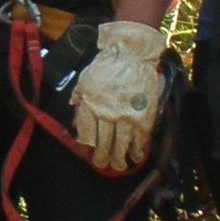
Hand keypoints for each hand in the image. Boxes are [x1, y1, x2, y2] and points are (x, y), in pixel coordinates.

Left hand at [68, 18, 167, 173]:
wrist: (131, 54)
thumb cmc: (105, 66)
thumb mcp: (84, 81)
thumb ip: (79, 100)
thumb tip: (75, 120)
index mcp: (90, 105)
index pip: (86, 135)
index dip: (88, 147)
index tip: (90, 152)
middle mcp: (107, 114)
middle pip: (103, 145)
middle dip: (103, 159)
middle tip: (104, 165)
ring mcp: (126, 117)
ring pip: (122, 146)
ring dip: (120, 159)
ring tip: (120, 166)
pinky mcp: (143, 116)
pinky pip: (140, 139)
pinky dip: (138, 150)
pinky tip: (137, 156)